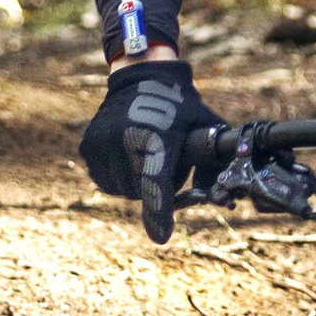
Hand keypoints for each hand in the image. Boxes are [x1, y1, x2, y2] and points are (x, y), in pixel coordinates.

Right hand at [79, 55, 228, 242]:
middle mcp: (125, 140)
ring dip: (135, 183)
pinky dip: (118, 176)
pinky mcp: (88, 145)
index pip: (156, 183)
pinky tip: (127, 155)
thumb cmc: (181, 109)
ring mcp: (102, 143)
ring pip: (121, 190)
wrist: (142, 78)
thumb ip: (216, 164)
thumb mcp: (206, 129)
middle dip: (154, 188)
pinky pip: (104, 180)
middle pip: (140, 193)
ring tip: (144, 155)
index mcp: (157, 138)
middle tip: (162, 163)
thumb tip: (228, 200)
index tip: (161, 236)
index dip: (158, 213)